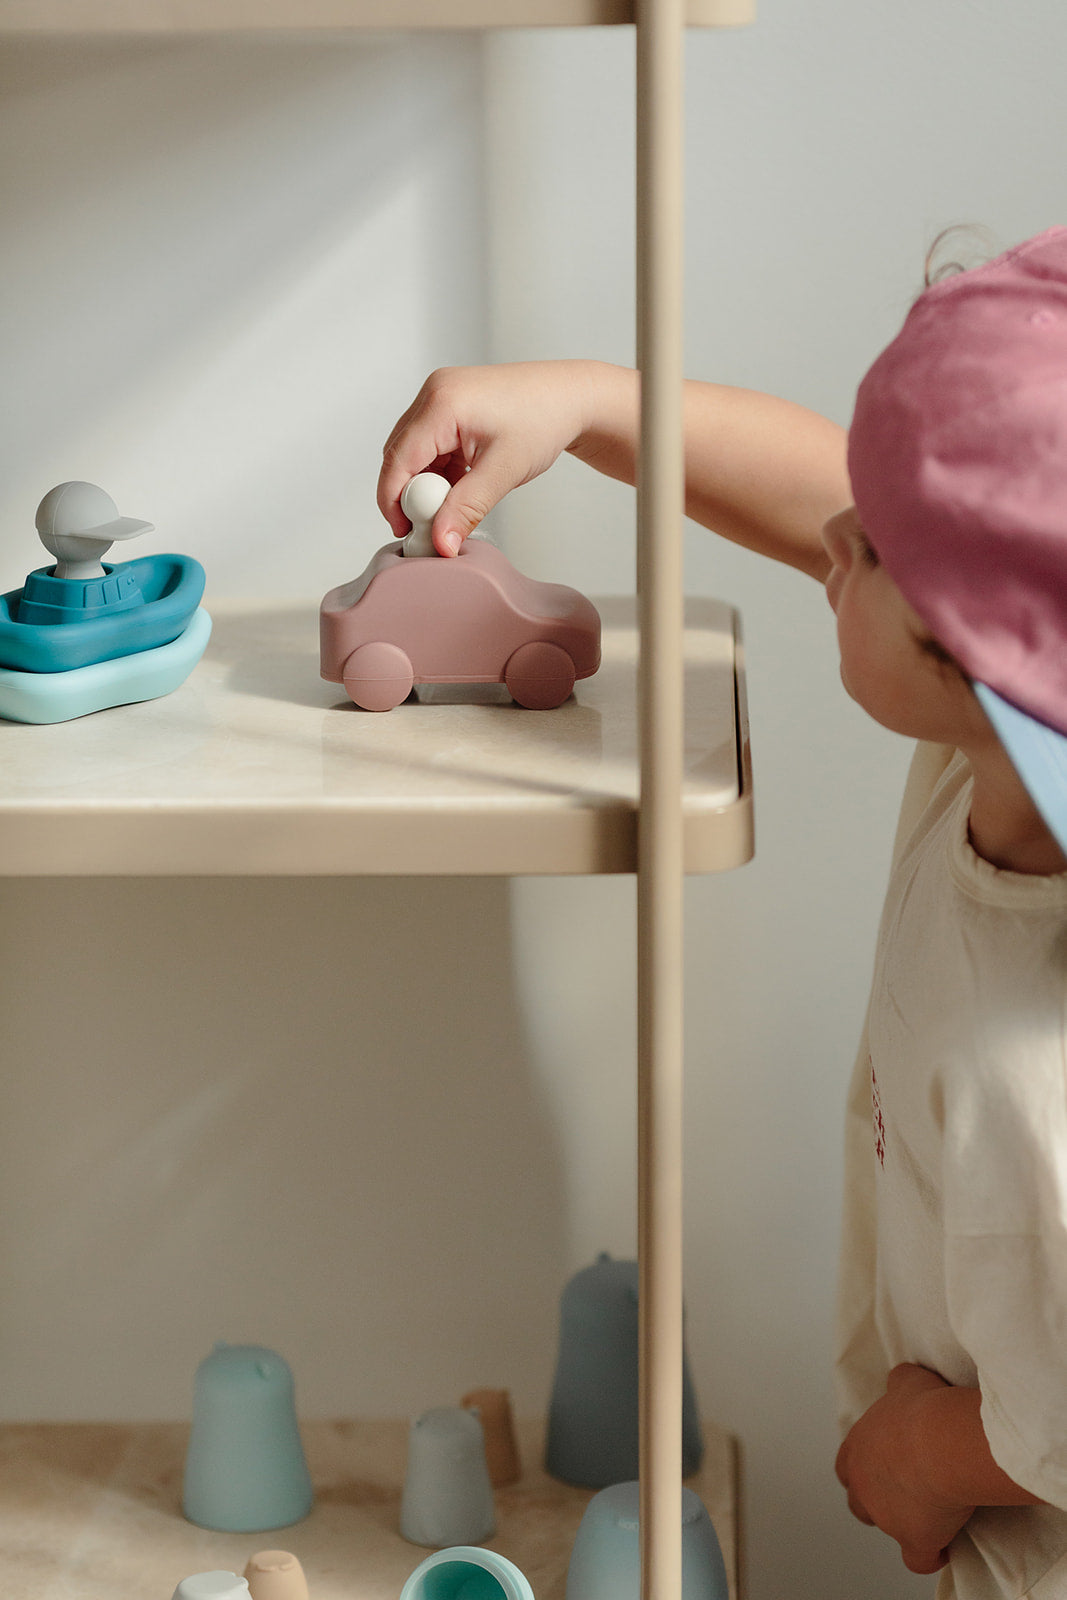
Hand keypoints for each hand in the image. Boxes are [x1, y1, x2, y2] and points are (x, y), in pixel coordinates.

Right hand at [377, 361, 602, 555]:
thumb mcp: (503, 471)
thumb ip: (467, 508)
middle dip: (409, 495)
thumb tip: (442, 541)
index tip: (405, 531)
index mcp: (443, 403)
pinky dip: (438, 471)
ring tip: (452, 506)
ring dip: (426, 484)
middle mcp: (434, 394)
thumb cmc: (544, 420)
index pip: (398, 459)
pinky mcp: (448, 406)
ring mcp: (439, 397)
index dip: (393, 500)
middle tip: (428, 526)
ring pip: (413, 452)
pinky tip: (458, 486)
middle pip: (399, 455)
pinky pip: (428, 445)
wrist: (569, 398)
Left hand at [835, 1364, 974, 1574]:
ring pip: (886, 1528)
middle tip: (903, 1492)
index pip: (847, 1465)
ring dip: (900, 1524)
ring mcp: (886, 1516)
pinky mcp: (914, 1540)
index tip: (887, 1465)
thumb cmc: (924, 1410)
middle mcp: (863, 1484)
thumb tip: (899, 1381)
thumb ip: (899, 1384)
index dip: (865, 1466)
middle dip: (875, 1499)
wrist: (943, 1442)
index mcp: (858, 1448)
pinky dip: (930, 1556)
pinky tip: (943, 1549)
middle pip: (859, 1500)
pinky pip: (918, 1559)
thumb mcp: (908, 1382)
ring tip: (926, 1517)